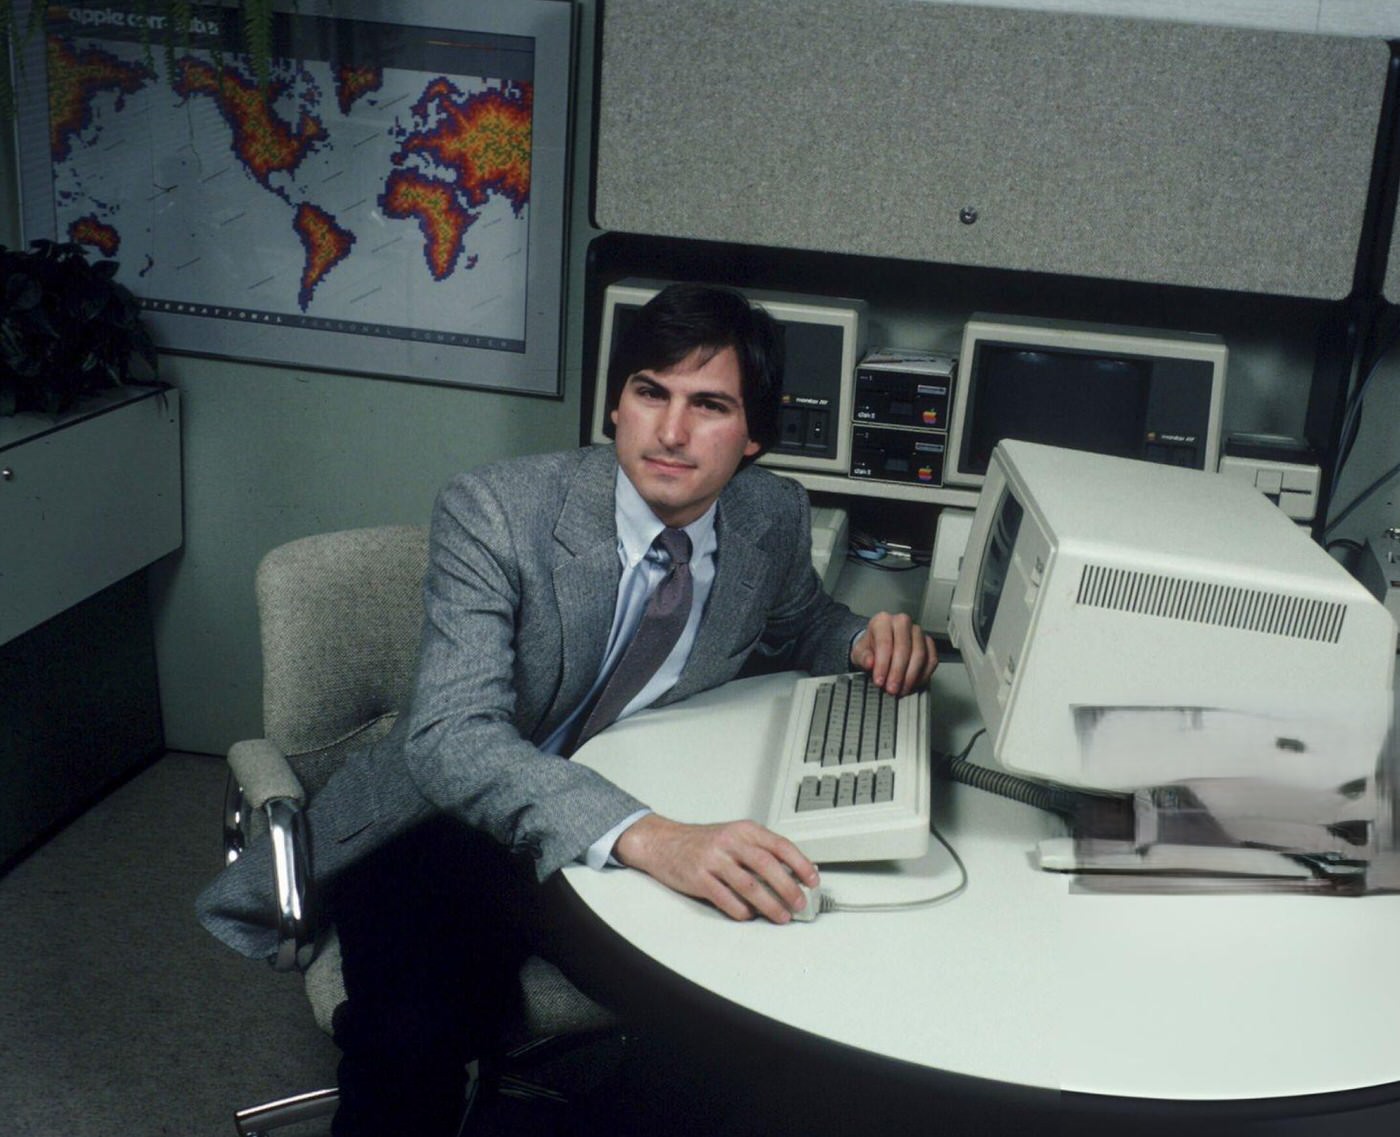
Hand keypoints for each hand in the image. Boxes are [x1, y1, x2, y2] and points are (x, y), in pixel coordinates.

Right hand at [613, 813, 817, 922]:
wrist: (664, 842)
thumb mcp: (735, 836)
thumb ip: (760, 851)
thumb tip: (793, 874)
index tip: (813, 880)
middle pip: (767, 865)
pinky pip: (725, 898)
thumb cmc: (704, 842)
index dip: (801, 863)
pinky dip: (741, 910)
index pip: (780, 845)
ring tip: (781, 916)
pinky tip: (749, 915)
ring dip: (769, 904)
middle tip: (800, 903)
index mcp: (744, 830)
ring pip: (749, 885)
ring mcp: (713, 859)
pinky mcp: (699, 877)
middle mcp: (730, 842)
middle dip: (788, 888)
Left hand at [850, 611, 937, 695]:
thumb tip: (870, 662)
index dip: (882, 664)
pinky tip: (913, 684)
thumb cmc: (870, 649)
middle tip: (891, 689)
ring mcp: (917, 632)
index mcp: (882, 621)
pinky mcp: (928, 643)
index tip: (879, 681)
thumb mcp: (859, 653)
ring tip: (901, 689)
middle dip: (897, 672)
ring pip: (920, 654)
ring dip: (911, 676)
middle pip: (904, 648)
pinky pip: (931, 660)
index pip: (885, 642)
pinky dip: (923, 675)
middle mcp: (902, 622)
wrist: (879, 648)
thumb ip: (862, 657)